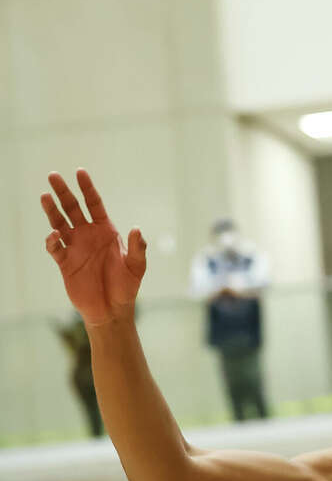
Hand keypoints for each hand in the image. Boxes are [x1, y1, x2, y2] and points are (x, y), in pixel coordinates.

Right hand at [40, 169, 146, 326]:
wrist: (112, 309)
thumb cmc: (127, 287)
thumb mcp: (137, 267)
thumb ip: (137, 249)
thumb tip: (137, 230)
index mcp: (106, 231)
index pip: (94, 204)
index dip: (87, 188)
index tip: (80, 172)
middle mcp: (88, 235)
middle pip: (72, 208)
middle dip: (63, 192)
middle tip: (53, 175)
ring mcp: (75, 247)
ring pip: (59, 223)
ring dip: (52, 210)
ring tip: (45, 196)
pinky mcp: (65, 262)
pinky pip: (54, 248)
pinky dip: (52, 240)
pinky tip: (54, 234)